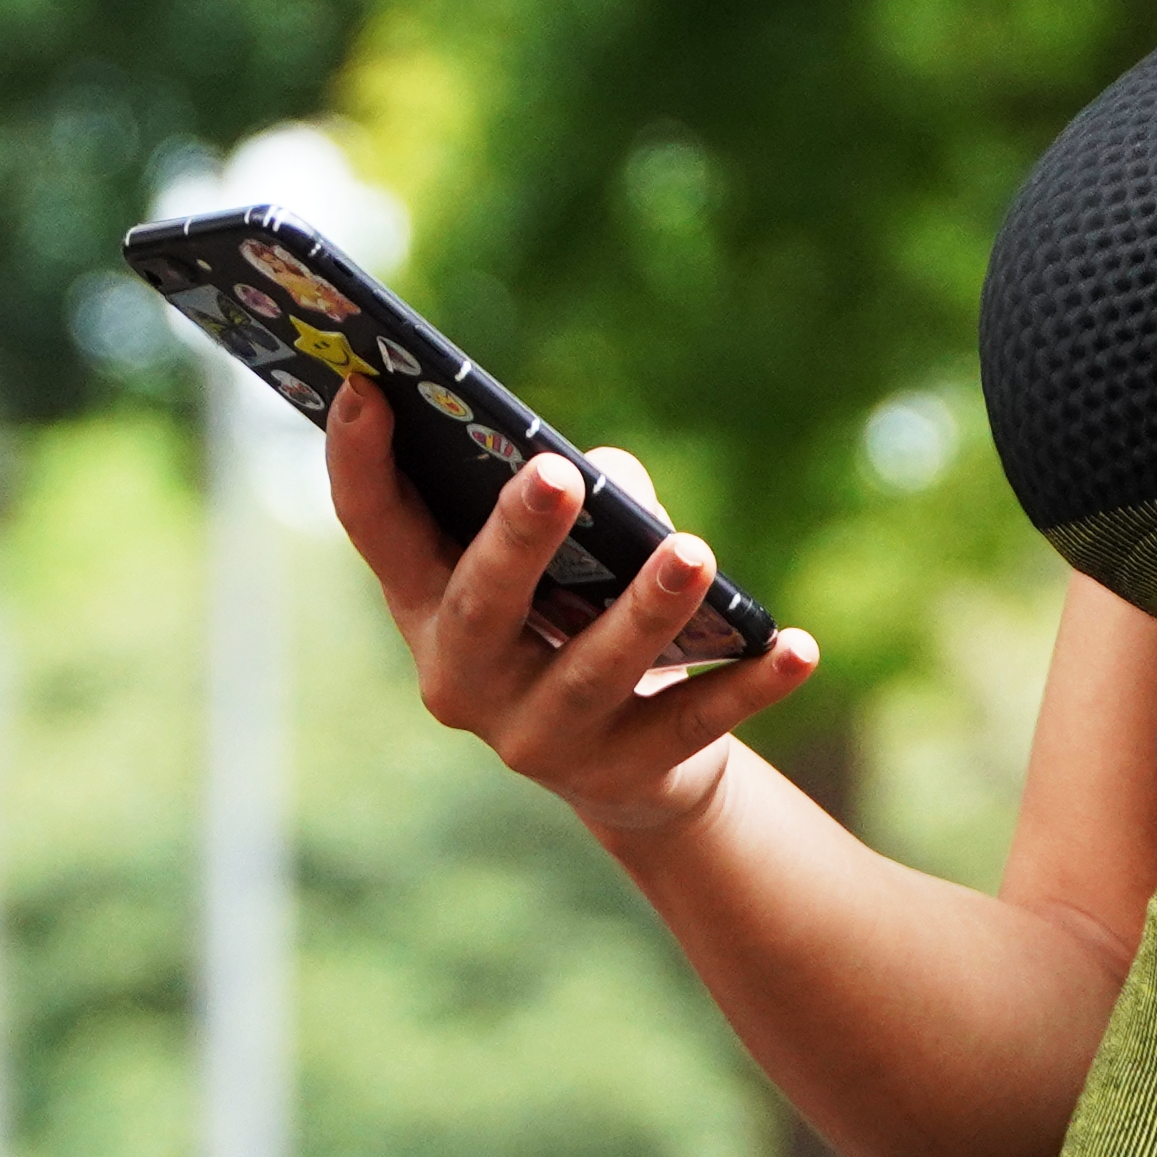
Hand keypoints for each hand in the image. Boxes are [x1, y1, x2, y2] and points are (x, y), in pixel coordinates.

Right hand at [335, 384, 822, 848]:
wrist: (630, 767)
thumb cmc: (574, 618)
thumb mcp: (560, 560)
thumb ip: (584, 502)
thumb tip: (615, 484)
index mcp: (426, 607)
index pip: (378, 531)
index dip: (359, 462)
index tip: (362, 385)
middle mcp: (464, 679)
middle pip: (485, 605)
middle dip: (518, 540)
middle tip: (554, 474)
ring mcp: (541, 737)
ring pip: (594, 668)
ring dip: (647, 608)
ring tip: (694, 551)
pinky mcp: (628, 771)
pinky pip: (695, 720)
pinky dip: (750, 683)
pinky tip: (797, 647)